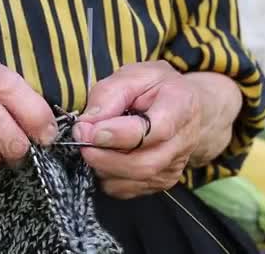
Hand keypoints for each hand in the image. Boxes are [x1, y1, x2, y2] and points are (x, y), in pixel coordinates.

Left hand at [73, 61, 200, 198]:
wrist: (184, 106)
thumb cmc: (155, 88)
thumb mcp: (133, 75)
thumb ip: (108, 95)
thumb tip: (87, 123)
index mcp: (181, 106)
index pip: (155, 130)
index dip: (118, 135)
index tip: (88, 130)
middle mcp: (182, 142)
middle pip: (143, 164)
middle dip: (103, 156)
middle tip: (80, 139)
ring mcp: (173, 166)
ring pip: (133, 179)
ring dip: (102, 166)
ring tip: (89, 146)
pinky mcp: (160, 181)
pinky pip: (126, 189)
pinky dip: (106, 177)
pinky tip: (102, 157)